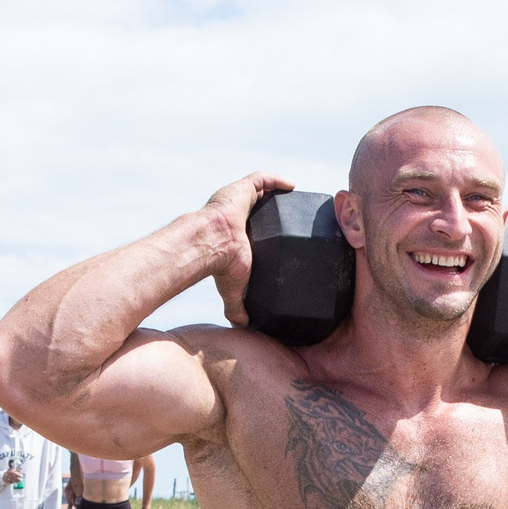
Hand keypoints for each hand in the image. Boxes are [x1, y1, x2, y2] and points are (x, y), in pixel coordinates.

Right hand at [202, 171, 297, 329]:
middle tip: (295, 215)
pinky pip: (262, 179)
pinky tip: (293, 187)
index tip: (284, 234)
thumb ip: (237, 308)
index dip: (268, 228)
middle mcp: (236, 215)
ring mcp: (238, 200)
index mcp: (235, 235)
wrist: (211, 245)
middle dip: (275, 208)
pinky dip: (277, 181)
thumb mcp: (233, 289)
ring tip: (296, 200)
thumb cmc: (220, 267)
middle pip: (259, 207)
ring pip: (260, 191)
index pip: (253, 228)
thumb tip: (243, 329)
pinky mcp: (241, 189)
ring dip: (277, 193)